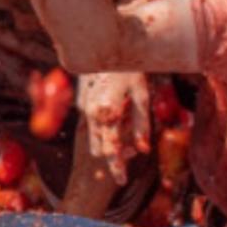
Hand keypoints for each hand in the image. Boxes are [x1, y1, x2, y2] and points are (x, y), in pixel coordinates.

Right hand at [79, 72, 150, 187]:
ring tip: (120, 143)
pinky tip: (113, 122)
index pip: (111, 149)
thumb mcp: (142, 97)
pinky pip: (91, 124)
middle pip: (100, 147)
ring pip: (93, 138)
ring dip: (106, 144)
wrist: (104, 46)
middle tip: (126, 162)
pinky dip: (101, 130)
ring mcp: (84, 108)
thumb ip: (142, 125)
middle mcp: (92, 113)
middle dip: (113, 157)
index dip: (117, 166)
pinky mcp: (81, 102)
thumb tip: (144, 150)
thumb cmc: (130, 70)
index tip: (121, 181)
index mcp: (108, 114)